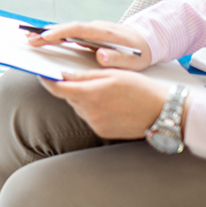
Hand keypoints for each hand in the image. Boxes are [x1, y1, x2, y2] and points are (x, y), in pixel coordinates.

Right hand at [26, 20, 151, 70]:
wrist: (149, 39)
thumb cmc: (141, 54)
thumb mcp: (134, 61)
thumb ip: (118, 59)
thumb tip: (100, 56)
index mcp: (104, 33)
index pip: (78, 30)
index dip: (60, 33)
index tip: (44, 38)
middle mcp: (95, 27)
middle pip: (67, 27)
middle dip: (47, 33)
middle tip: (28, 39)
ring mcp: (92, 29)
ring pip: (67, 29)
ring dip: (49, 33)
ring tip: (30, 39)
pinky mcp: (90, 33)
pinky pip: (70, 32)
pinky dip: (56, 35)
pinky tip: (45, 40)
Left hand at [39, 69, 174, 139]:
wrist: (163, 113)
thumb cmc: (140, 89)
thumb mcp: (112, 74)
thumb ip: (84, 75)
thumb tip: (62, 75)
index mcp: (91, 94)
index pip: (58, 89)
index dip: (47, 81)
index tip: (42, 74)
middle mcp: (90, 112)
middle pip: (68, 97)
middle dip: (70, 87)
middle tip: (81, 79)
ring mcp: (96, 124)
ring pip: (78, 107)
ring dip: (82, 98)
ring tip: (103, 92)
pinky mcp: (102, 132)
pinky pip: (89, 117)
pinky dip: (92, 109)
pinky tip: (108, 104)